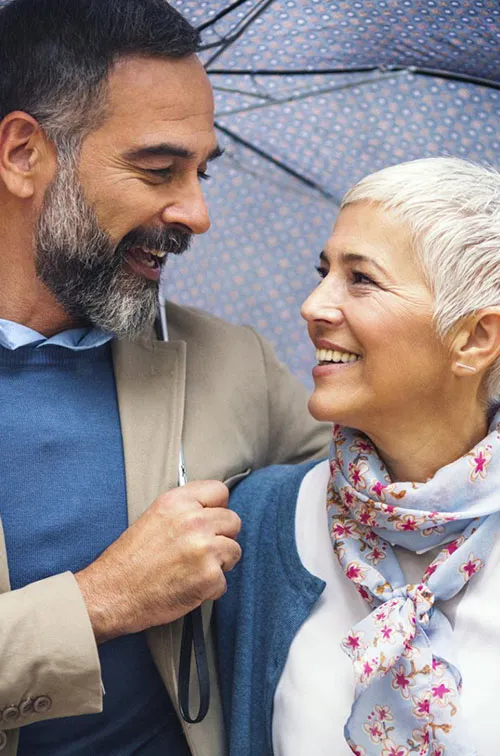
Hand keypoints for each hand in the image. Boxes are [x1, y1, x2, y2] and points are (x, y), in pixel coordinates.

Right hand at [75, 481, 240, 642]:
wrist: (111, 593)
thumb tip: (211, 512)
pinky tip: (188, 588)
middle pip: (233, 521)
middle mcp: (194, 520)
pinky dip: (210, 589)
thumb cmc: (128, 560)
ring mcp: (204, 548)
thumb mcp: (153, 518)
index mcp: (177, 502)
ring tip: (194, 571)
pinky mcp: (209, 576)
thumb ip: (184, 510)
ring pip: (234, 551)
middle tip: (203, 551)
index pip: (219, 491)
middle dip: (222, 537)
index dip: (217, 508)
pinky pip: (224, 581)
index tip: (211, 521)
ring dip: (219, 564)